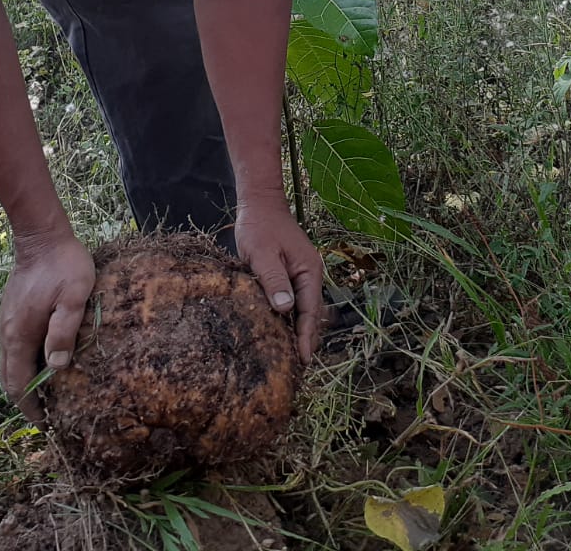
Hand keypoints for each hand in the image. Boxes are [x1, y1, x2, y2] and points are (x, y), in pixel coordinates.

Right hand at [0, 228, 96, 419]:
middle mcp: (7, 333)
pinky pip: (15, 348)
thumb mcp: (73, 298)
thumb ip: (63, 331)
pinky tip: (46, 362)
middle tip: (51, 414)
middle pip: (10, 378)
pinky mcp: (12, 313)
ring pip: (11, 364)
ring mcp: (6, 322)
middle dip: (27, 400)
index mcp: (19, 335)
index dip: (30, 409)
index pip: (17, 385)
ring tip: (51, 393)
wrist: (41, 236)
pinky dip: (26, 363)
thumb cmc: (62, 265)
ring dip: (26, 381)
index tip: (46, 424)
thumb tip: (56, 367)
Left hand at [234, 197, 323, 363]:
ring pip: (304, 309)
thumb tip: (285, 310)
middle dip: (306, 339)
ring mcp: (302, 275)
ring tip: (291, 356)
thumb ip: (274, 280)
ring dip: (299, 330)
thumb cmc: (260, 226)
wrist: (259, 204)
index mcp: (309, 271)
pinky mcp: (290, 275)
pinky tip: (281, 331)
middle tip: (297, 367)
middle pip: (311, 314)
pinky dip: (291, 318)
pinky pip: (295, 301)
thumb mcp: (263, 254)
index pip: (309, 311)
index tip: (303, 359)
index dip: (306, 336)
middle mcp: (309, 275)